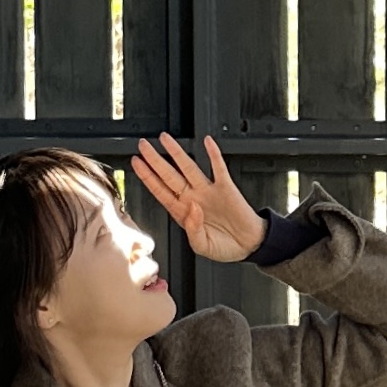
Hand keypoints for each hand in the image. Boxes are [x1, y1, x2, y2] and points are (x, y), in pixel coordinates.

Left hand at [131, 131, 263, 265]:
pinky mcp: (226, 188)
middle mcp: (193, 198)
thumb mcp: (203, 246)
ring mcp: (208, 191)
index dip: (148, 177)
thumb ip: (193, 230)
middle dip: (155, 160)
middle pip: (169, 175)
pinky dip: (213, 154)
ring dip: (177, 153)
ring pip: (189, 167)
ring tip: (165, 139)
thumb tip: (192, 209)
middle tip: (143, 146)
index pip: (161, 191)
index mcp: (183, 213)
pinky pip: (218, 167)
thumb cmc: (225, 247)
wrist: (248, 245)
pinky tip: (207, 142)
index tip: (137, 164)